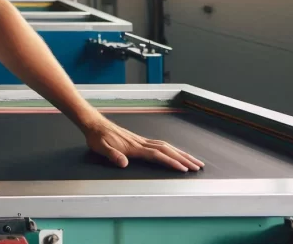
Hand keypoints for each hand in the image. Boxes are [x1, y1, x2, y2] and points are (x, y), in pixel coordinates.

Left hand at [81, 116, 204, 171]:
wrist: (94, 124)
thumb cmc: (97, 137)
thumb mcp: (100, 148)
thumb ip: (112, 155)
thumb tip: (123, 163)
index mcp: (134, 147)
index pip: (157, 155)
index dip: (170, 162)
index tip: (183, 169)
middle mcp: (141, 142)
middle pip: (167, 150)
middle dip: (184, 158)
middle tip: (198, 166)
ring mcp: (141, 140)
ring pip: (166, 146)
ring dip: (181, 153)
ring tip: (194, 160)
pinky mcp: (140, 140)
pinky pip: (161, 144)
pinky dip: (172, 149)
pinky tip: (176, 152)